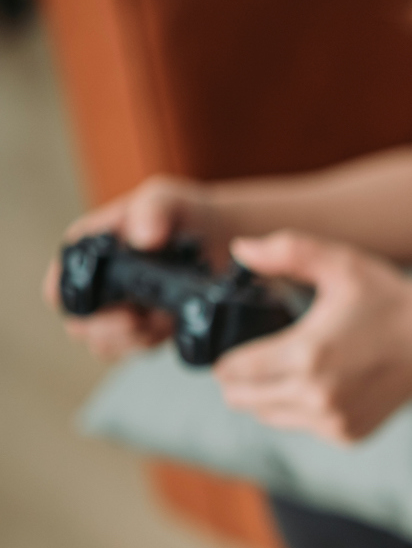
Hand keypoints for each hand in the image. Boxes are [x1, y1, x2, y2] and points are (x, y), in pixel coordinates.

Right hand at [42, 175, 224, 359]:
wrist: (217, 234)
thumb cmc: (179, 212)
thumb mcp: (166, 199)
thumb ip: (153, 211)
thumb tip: (146, 238)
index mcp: (86, 254)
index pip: (59, 288)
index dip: (72, 303)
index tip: (100, 305)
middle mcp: (98, 287)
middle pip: (81, 327)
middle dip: (108, 330)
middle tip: (137, 320)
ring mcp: (121, 311)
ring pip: (108, 345)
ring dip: (132, 340)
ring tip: (159, 320)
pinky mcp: (147, 328)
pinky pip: (139, 348)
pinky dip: (154, 342)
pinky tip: (173, 325)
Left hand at [213, 230, 411, 442]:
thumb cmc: (390, 301)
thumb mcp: (340, 264)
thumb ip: (287, 251)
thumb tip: (240, 249)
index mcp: (307, 354)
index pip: (233, 372)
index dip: (224, 357)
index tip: (234, 343)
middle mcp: (317, 396)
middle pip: (241, 400)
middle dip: (238, 379)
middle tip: (255, 354)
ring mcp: (333, 421)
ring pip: (268, 416)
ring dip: (267, 395)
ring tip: (288, 365)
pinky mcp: (347, 435)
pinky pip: (302, 426)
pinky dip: (300, 408)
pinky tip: (320, 382)